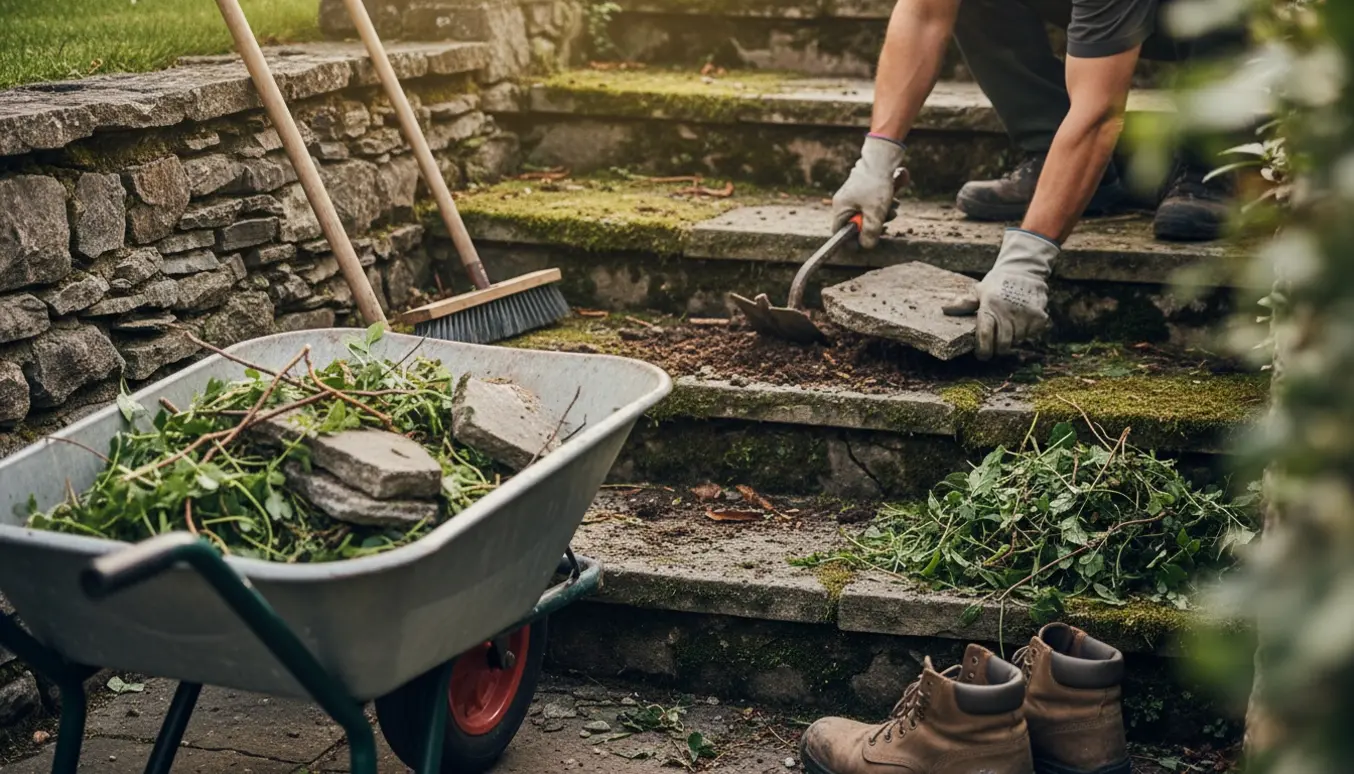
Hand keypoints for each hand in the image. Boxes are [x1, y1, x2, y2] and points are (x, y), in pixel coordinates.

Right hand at [833, 135, 905, 248]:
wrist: (882, 158)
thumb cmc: (876, 184)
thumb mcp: (875, 213)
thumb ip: (870, 232)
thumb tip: (866, 246)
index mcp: (840, 207)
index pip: (839, 232)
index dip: (851, 240)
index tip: (866, 243)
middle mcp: (844, 201)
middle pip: (857, 223)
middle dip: (873, 224)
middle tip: (885, 221)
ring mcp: (855, 195)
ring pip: (868, 214)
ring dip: (882, 215)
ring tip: (892, 207)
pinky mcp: (865, 189)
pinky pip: (873, 204)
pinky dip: (883, 205)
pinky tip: (892, 199)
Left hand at [943, 229, 1057, 359]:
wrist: (1024, 270)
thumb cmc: (998, 283)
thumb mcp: (979, 290)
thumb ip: (964, 303)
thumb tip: (945, 309)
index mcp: (990, 306)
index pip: (986, 335)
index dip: (983, 350)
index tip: (981, 355)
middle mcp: (1008, 311)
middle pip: (1003, 344)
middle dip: (997, 348)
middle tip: (995, 345)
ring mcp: (1026, 314)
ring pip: (1018, 340)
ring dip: (1012, 338)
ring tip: (1009, 325)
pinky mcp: (1039, 316)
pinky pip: (1031, 334)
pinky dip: (1026, 332)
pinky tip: (1021, 320)